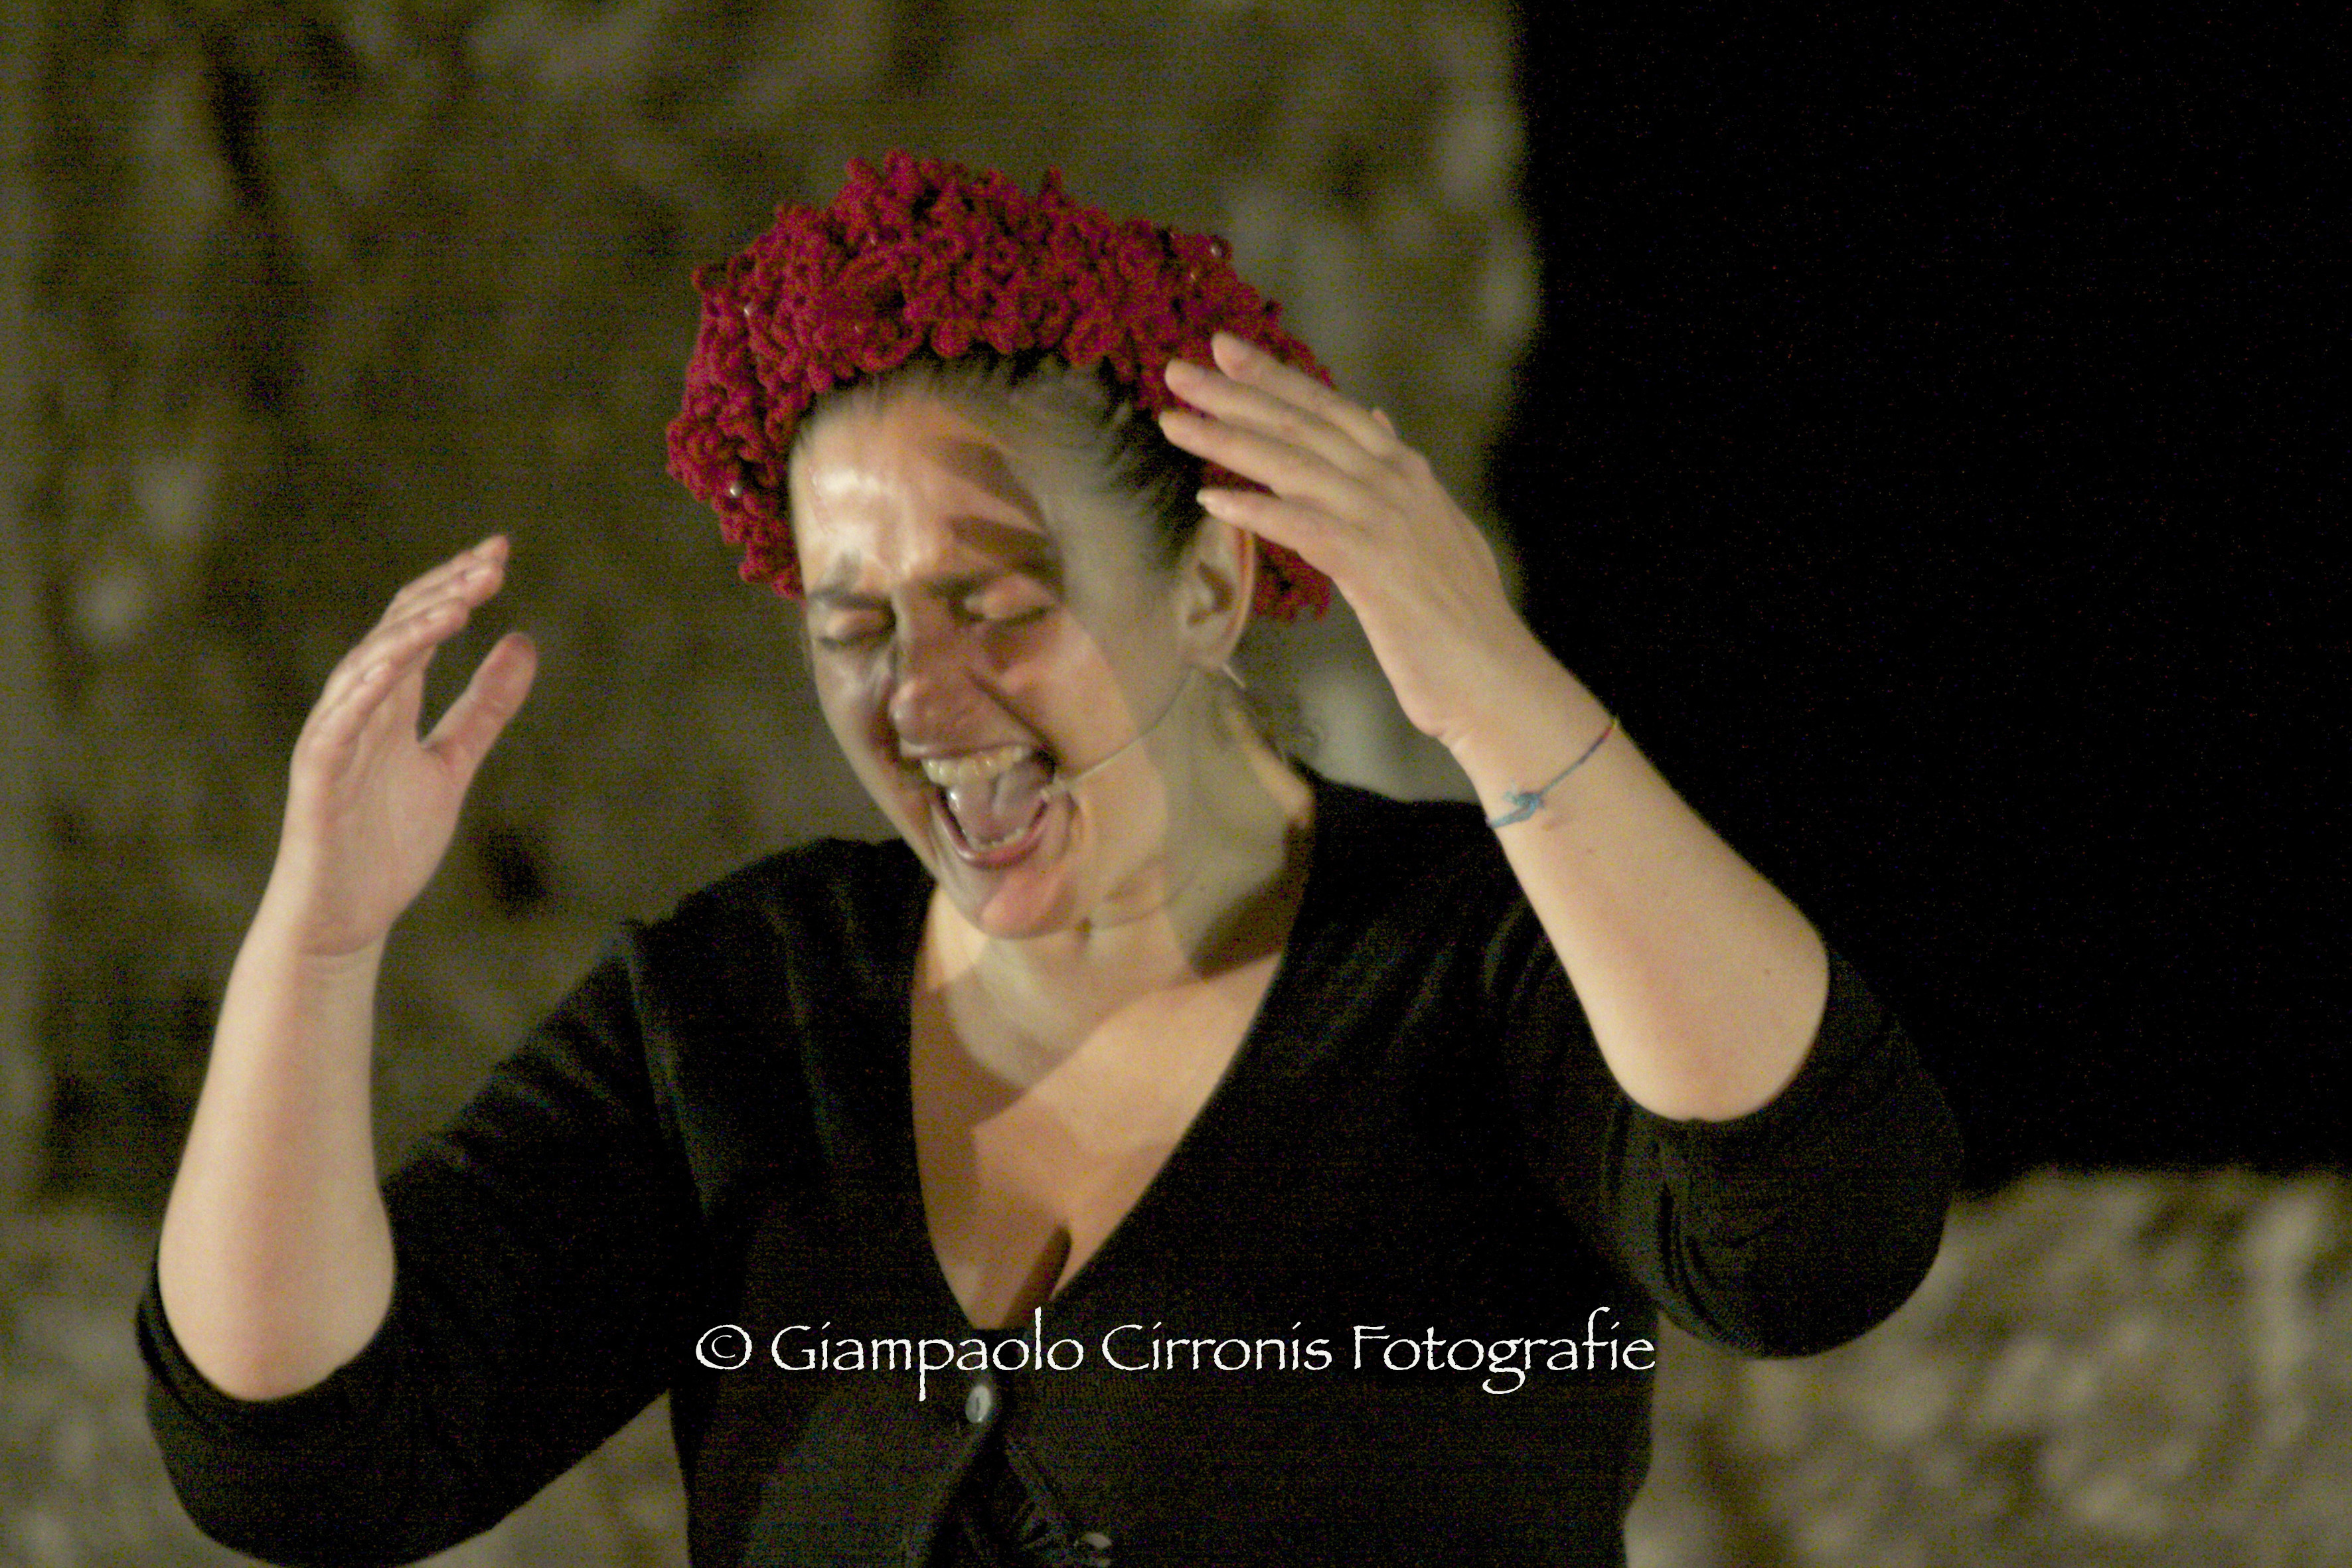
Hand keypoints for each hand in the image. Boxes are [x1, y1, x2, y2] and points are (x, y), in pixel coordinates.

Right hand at [263, 535, 537, 958]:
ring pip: (366, 668)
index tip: (500, 555)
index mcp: (391, 702)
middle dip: (445, 593)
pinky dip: (363, 692)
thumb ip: (486, 706)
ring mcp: (334, 740)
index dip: (457, 587)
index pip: (421, 625)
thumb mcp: (454, 763)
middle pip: (397, 632)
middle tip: (494, 562)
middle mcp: (358, 709)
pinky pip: (336, 727)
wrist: (347, 917)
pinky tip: (394, 665)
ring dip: (412, 633)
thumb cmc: (388, 844)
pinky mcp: (316, 779)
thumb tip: (524, 641)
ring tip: (460, 603)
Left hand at [1157, 333, 1558, 751]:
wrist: (1496, 679)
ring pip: (1294, 466)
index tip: (1223, 349)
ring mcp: (1385, 521)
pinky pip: (1302, 527)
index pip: (1330, 408)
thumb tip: (1378, 422)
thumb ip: (1402, 476)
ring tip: (1174, 423)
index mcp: (1406, 471)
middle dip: (1236, 394)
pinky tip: (1212, 498)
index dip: (1274, 376)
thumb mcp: (1435, 527)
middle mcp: (1395, 483)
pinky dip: (1256, 509)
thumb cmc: (1457, 616)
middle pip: (1303, 425)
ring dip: (1228, 440)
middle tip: (1177, 371)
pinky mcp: (1372, 567)